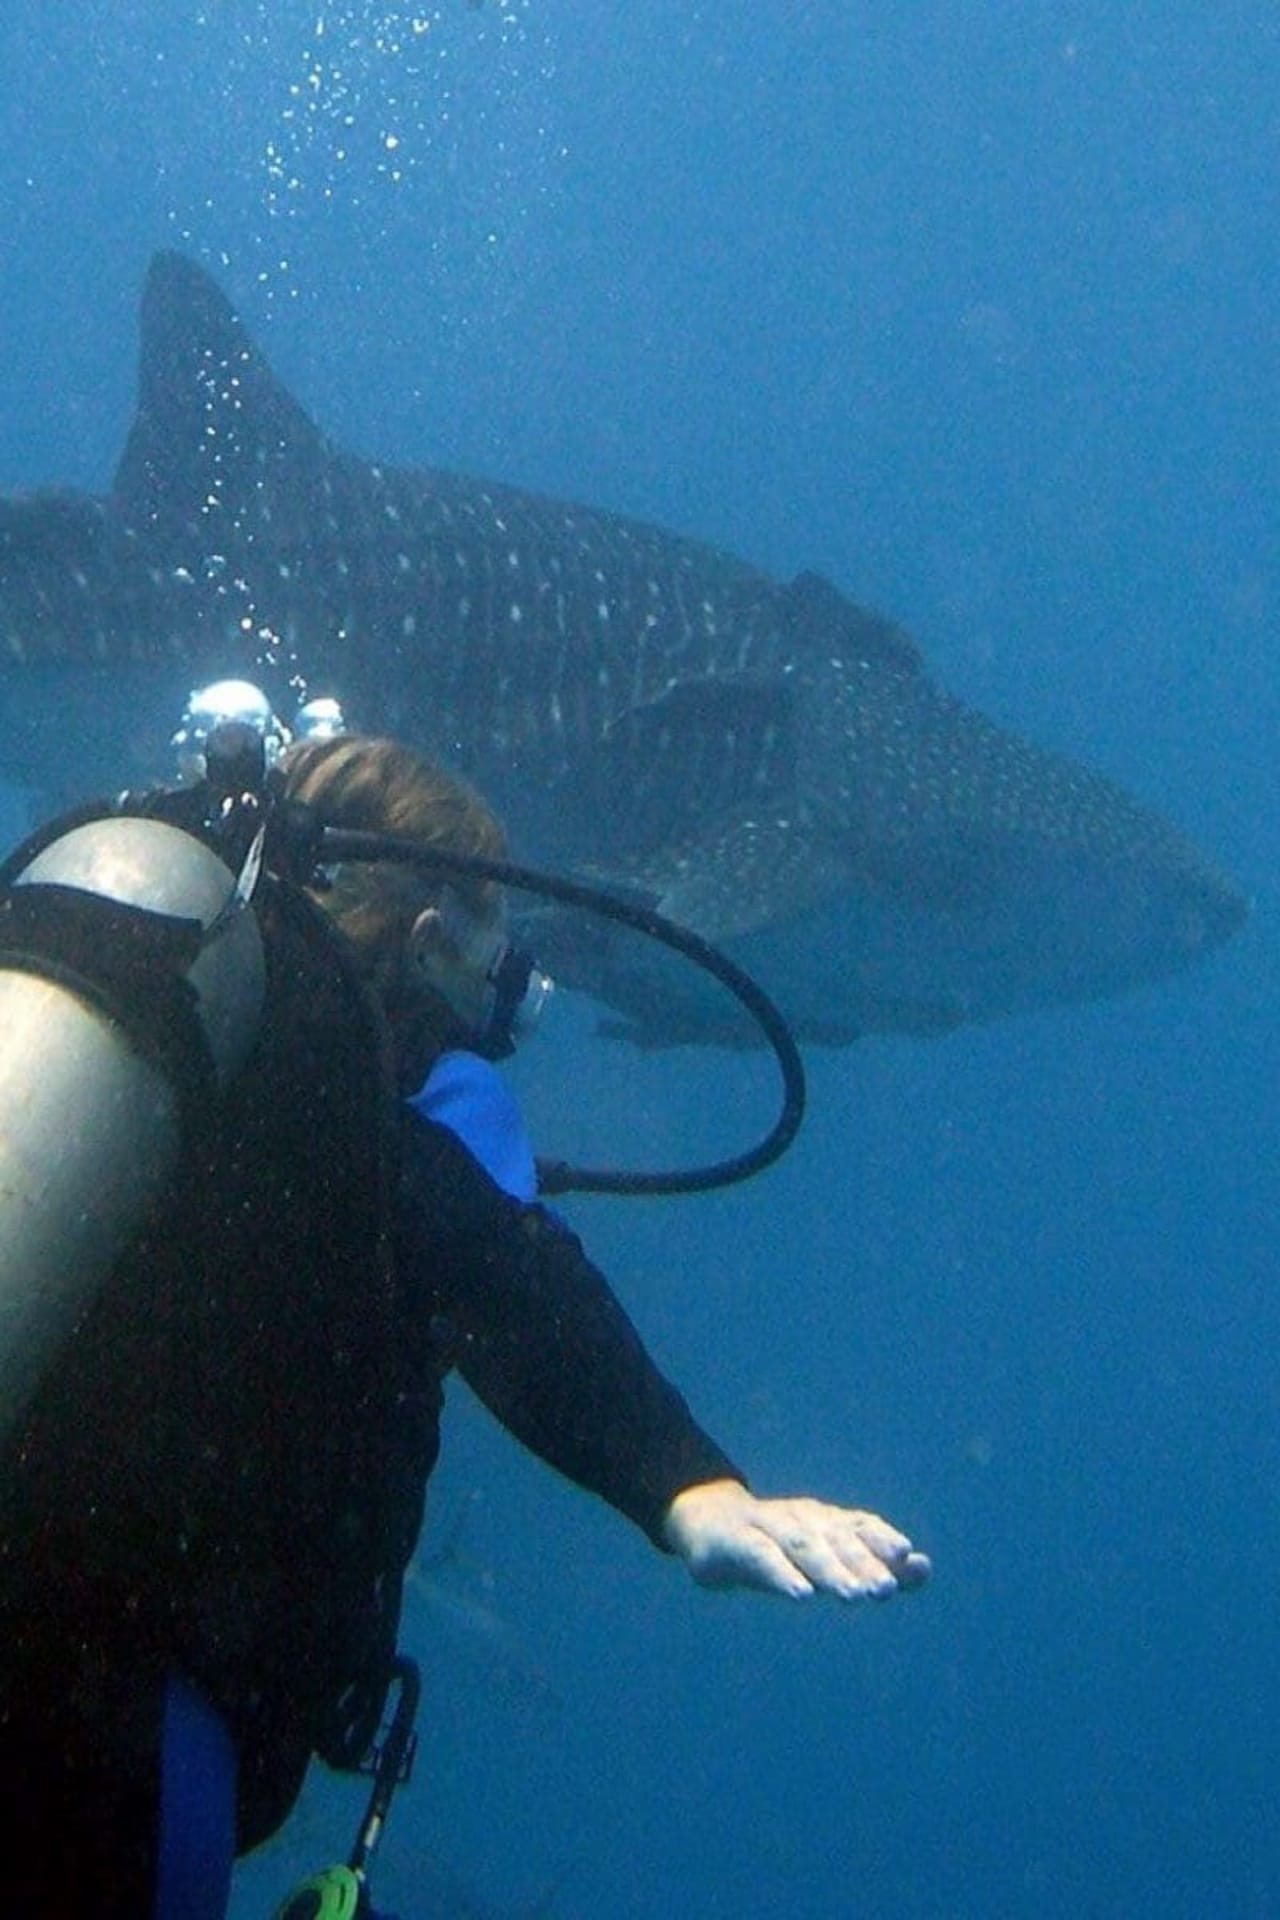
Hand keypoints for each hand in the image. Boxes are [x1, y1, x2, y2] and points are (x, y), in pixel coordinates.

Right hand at [662, 1479, 930, 1600]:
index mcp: (825, 1520)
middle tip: (886, 1590)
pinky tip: (801, 1594)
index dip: (884, 1541)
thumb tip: (924, 1568)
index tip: (913, 1561)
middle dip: (863, 1563)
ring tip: (855, 1595)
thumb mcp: (823, 1555)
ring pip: (804, 1545)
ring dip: (832, 1569)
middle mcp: (801, 1518)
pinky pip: (762, 1556)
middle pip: (837, 1539)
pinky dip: (783, 1574)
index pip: (860, 1527)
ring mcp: (768, 1526)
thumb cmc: (777, 1545)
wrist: (708, 1520)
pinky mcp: (737, 1543)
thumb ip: (872, 1564)